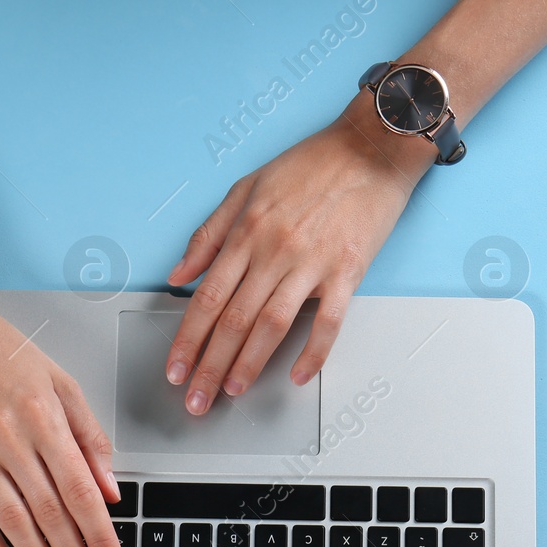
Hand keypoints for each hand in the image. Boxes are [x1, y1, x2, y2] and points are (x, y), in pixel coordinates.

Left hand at [165, 93, 434, 412]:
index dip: (188, 339)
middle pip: (233, 320)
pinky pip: (328, 321)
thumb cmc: (312, 164)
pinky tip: (298, 376)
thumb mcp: (246, 188)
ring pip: (271, 325)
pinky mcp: (348, 270)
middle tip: (196, 399)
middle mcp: (274, 250)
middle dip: (209, 365)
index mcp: (246, 231)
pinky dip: (313, 352)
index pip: (207, 297)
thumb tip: (178, 274)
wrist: (371, 148)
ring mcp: (312, 262)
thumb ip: (209, 234)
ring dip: (249, 364)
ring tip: (232, 391)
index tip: (175, 369)